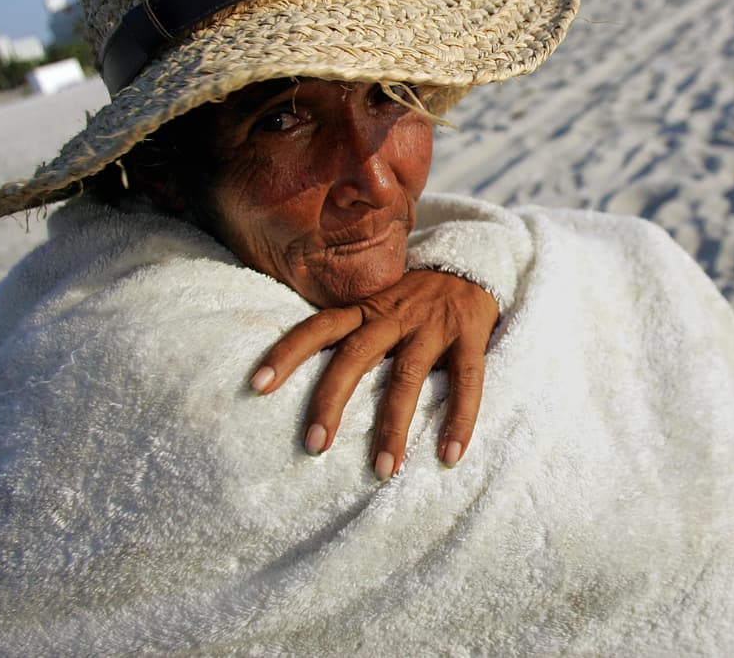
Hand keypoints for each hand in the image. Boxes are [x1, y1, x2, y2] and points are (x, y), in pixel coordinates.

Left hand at [248, 270, 498, 478]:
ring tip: (384, 469)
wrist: (476, 264)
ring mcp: (433, 326)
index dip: (287, 353)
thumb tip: (308, 382)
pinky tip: (449, 455)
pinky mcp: (470, 337)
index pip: (319, 327)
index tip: (257, 386)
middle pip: (355, 356)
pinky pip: (466, 382)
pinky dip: (459, 420)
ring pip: (407, 377)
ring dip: (393, 426)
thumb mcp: (379, 304)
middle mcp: (395, 315)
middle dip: (331, 401)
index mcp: (367, 309)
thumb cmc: (417, 298)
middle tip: (314, 446)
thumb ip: (352, 334)